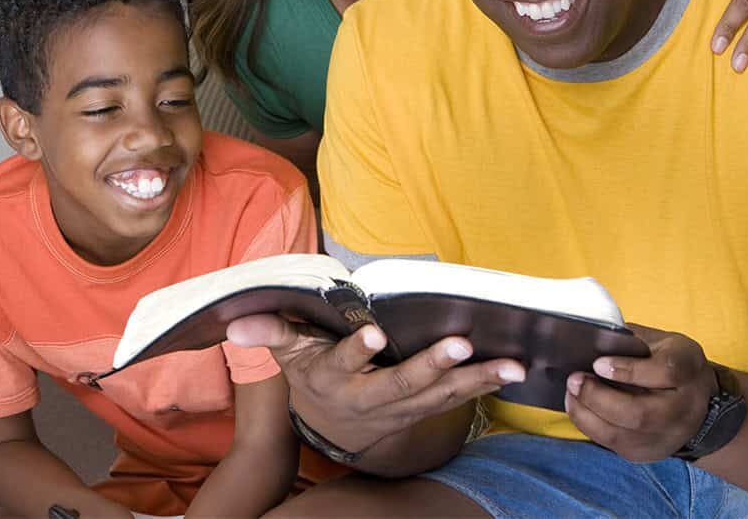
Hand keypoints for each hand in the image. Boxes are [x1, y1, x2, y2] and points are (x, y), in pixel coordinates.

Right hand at [226, 314, 524, 453]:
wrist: (336, 425)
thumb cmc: (316, 372)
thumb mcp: (290, 353)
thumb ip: (273, 332)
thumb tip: (235, 321)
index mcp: (337, 377)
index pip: (344, 362)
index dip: (358, 351)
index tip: (374, 334)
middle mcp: (371, 396)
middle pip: (403, 383)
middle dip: (432, 365)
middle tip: (460, 345)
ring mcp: (403, 407)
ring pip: (440, 395)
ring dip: (476, 380)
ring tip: (510, 364)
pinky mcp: (424, 409)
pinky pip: (456, 400)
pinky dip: (484, 386)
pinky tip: (511, 371)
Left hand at [564, 324, 715, 462]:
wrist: (698, 404)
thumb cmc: (670, 363)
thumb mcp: (661, 341)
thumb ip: (632, 339)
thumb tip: (594, 339)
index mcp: (688, 370)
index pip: (665, 372)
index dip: (629, 369)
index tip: (598, 363)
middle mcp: (684, 409)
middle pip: (640, 414)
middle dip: (599, 398)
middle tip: (575, 380)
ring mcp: (668, 437)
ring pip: (624, 435)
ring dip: (588, 414)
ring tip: (571, 393)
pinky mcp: (650, 452)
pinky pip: (614, 445)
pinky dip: (590, 426)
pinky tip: (578, 407)